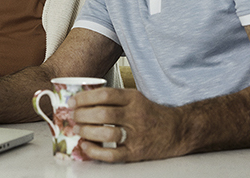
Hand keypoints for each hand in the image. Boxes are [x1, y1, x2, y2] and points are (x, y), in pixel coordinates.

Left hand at [68, 87, 186, 162]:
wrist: (177, 130)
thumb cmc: (151, 113)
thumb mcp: (135, 98)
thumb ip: (115, 98)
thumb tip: (85, 99)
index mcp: (133, 98)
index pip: (105, 95)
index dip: (85, 97)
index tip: (73, 101)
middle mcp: (135, 115)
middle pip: (103, 113)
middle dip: (82, 114)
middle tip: (72, 115)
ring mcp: (136, 135)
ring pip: (107, 133)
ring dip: (87, 131)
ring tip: (77, 128)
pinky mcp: (136, 153)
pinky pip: (113, 154)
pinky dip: (96, 151)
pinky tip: (86, 146)